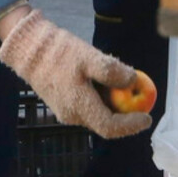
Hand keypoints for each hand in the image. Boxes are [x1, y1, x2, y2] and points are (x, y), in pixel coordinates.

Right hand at [0, 4, 151, 139]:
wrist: (30, 50)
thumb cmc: (59, 52)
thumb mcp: (89, 57)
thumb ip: (111, 71)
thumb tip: (133, 81)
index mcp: (79, 106)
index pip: (110, 127)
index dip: (131, 125)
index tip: (147, 116)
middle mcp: (72, 116)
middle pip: (106, 123)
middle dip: (125, 114)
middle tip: (139, 96)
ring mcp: (66, 112)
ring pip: (97, 115)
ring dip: (113, 105)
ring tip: (119, 82)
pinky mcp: (63, 105)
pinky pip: (88, 108)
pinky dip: (101, 100)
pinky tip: (101, 81)